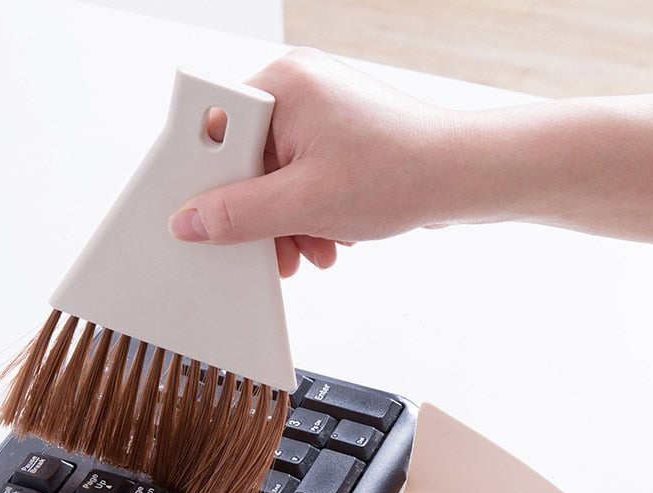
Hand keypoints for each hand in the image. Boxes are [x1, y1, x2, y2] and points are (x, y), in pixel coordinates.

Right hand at [169, 47, 461, 275]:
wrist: (462, 177)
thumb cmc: (399, 173)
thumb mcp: (305, 203)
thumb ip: (240, 214)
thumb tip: (191, 221)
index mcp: (283, 84)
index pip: (217, 130)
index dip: (211, 180)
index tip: (214, 216)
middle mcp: (299, 88)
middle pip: (248, 160)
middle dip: (263, 214)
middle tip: (275, 249)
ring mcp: (322, 111)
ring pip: (278, 175)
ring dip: (290, 221)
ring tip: (314, 247)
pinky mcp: (339, 135)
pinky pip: (305, 176)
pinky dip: (312, 211)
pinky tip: (332, 234)